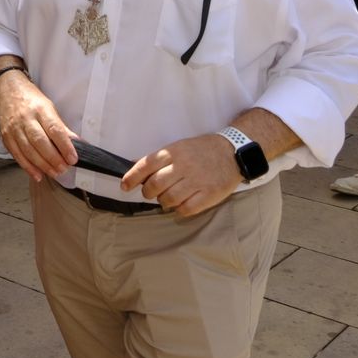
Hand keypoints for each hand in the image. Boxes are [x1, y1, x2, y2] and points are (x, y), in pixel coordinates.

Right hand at [0, 74, 78, 182]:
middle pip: (40, 142)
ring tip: (54, 172)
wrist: (8, 90)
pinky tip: (37, 174)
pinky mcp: (6, 136)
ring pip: (28, 150)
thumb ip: (61, 127)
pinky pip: (17, 155)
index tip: (73, 158)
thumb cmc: (31, 99)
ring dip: (42, 165)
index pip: (54, 129)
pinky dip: (27, 167)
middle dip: (53, 158)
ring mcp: (14, 128)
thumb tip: (76, 143)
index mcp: (40, 109)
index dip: (65, 146)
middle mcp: (26, 119)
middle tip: (64, 168)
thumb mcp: (49, 107)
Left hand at [121, 132, 241, 216]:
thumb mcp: (178, 147)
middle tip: (152, 193)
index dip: (132, 177)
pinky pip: (186, 209)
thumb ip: (158, 159)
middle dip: (148, 193)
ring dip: (164, 202)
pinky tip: (182, 204)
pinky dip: (180, 210)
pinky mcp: (209, 194)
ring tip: (168, 198)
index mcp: (173, 152)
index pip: (146, 165)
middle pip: (155, 185)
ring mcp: (196, 181)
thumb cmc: (201, 150)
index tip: (124, 186)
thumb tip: (134, 166)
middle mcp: (183, 166)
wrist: (233, 152)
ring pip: (169, 199)